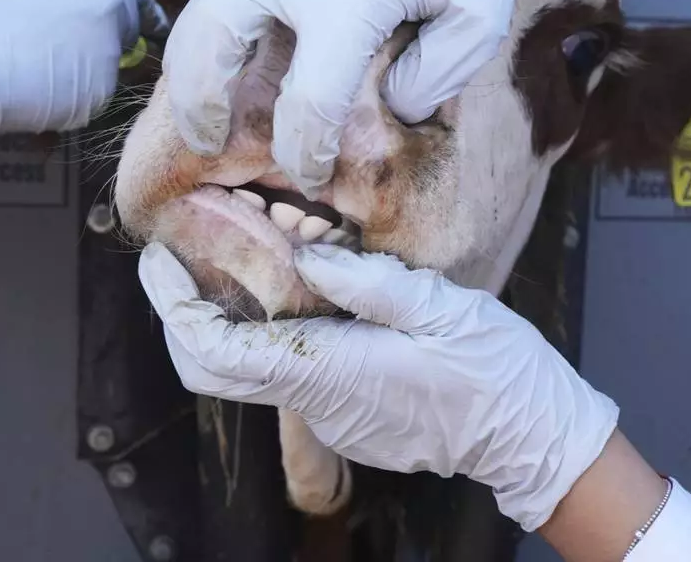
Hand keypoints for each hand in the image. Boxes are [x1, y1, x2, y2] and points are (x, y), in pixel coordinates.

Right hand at [0, 0, 153, 140]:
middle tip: (67, 45)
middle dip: (107, 32)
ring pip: (110, 58)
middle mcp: (108, 2)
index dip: (116, 1)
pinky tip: (42, 91)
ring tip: (44, 69)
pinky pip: (95, 91)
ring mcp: (109, 47)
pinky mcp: (102, 90)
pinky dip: (77, 94)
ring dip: (89, 64)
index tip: (108, 13)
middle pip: (126, 21)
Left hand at [138, 242, 618, 531]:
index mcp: (328, 372)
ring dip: (231, 320)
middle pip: (216, 369)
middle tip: (181, 257)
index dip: (174, 307)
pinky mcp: (347, 418)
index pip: (217, 351)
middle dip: (183, 314)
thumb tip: (301, 253)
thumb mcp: (434, 304)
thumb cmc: (492, 369)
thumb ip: (361, 278)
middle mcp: (315, 403)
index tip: (159, 262)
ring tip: (244, 258)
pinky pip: (289, 375)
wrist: (532, 436)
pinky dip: (272, 335)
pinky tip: (298, 294)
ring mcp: (330, 418)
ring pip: (251, 370)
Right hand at [161, 0, 581, 196]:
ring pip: (199, 9)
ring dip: (193, 68)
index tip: (311, 175)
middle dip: (199, 106)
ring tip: (209, 111)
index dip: (305, 153)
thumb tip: (381, 113)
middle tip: (211, 144)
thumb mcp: (478, 23)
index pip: (309, 98)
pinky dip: (215, 27)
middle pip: (208, 42)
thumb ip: (428, 83)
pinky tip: (237, 56)